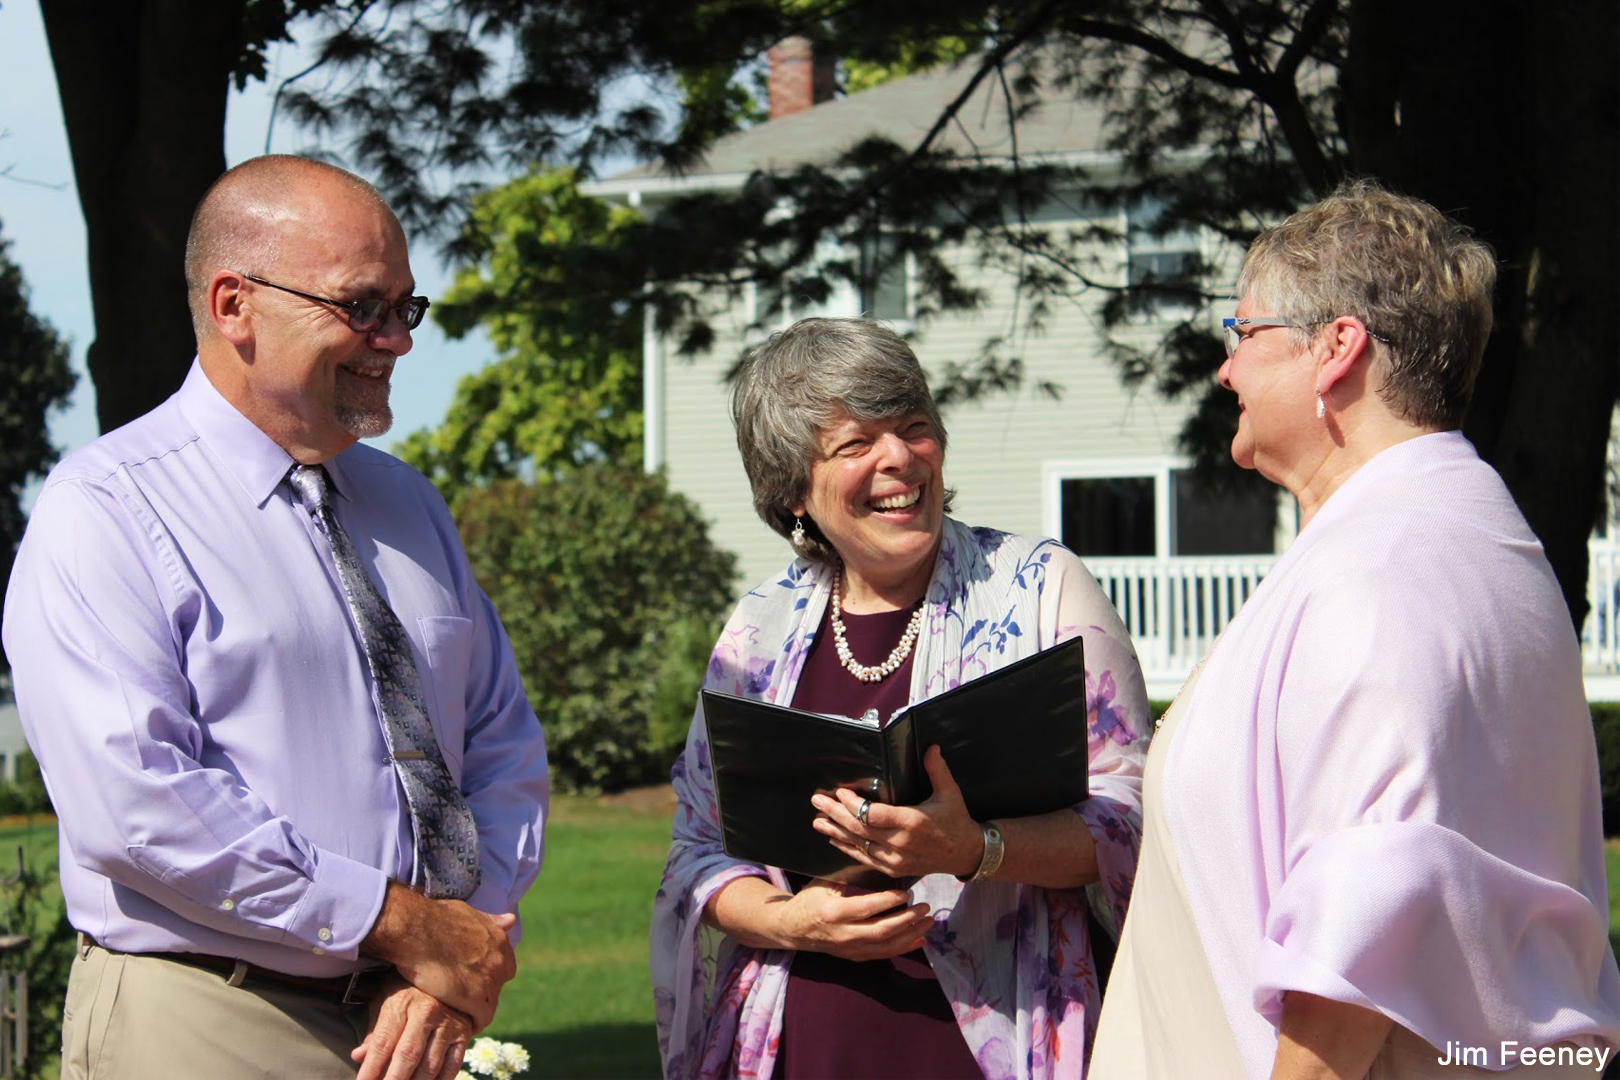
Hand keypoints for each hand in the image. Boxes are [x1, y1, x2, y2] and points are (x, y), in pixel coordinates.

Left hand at [352, 975, 471, 1079]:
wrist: (447, 977)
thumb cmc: (408, 993)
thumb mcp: (385, 1003)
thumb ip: (374, 1033)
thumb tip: (358, 1056)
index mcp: (402, 1003)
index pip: (383, 1042)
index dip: (371, 1068)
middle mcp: (427, 1012)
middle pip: (408, 1055)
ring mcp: (448, 1024)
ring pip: (430, 1065)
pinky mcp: (464, 1035)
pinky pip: (452, 1066)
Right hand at [362, 882, 516, 1030]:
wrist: (414, 929)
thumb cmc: (433, 918)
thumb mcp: (468, 913)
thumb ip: (489, 921)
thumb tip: (511, 920)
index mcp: (499, 940)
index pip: (505, 967)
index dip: (488, 975)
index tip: (472, 980)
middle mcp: (499, 960)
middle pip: (496, 986)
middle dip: (482, 992)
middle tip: (461, 997)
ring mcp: (489, 979)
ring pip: (490, 1003)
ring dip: (475, 1009)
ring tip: (457, 1012)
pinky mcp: (476, 998)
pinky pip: (481, 1018)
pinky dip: (472, 1023)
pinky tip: (458, 1024)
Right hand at [769, 879, 933, 961]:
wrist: (792, 929)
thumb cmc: (810, 899)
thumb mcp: (825, 882)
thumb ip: (850, 875)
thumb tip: (879, 861)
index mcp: (833, 912)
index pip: (866, 908)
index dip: (888, 902)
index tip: (907, 893)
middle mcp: (842, 934)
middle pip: (881, 931)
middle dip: (907, 920)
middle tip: (925, 907)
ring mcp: (849, 949)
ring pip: (885, 947)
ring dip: (910, 934)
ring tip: (928, 921)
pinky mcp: (854, 956)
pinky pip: (883, 955)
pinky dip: (903, 947)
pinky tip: (919, 938)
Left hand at [811, 746, 982, 878]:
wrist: (966, 853)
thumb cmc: (956, 820)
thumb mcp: (950, 793)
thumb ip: (937, 769)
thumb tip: (931, 747)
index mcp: (912, 823)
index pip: (874, 814)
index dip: (854, 805)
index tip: (839, 792)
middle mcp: (900, 844)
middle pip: (860, 829)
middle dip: (836, 814)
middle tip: (818, 801)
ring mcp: (895, 859)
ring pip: (858, 845)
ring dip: (836, 832)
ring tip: (817, 820)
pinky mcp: (893, 869)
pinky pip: (865, 859)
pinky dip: (847, 848)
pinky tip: (834, 839)